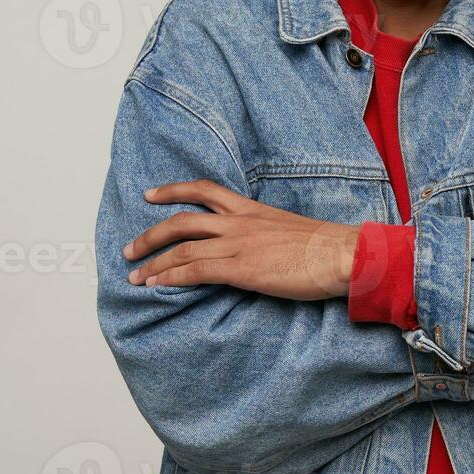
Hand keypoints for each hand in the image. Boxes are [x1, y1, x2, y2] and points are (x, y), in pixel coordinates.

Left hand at [122, 179, 359, 300]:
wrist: (343, 254)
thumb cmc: (326, 248)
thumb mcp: (291, 230)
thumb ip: (267, 234)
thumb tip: (257, 249)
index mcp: (252, 209)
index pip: (206, 190)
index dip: (174, 190)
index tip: (151, 195)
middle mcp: (240, 222)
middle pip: (183, 220)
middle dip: (152, 234)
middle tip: (130, 248)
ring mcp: (239, 244)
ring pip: (183, 246)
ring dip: (154, 261)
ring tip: (135, 273)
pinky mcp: (242, 269)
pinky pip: (196, 270)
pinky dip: (171, 276)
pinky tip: (156, 283)